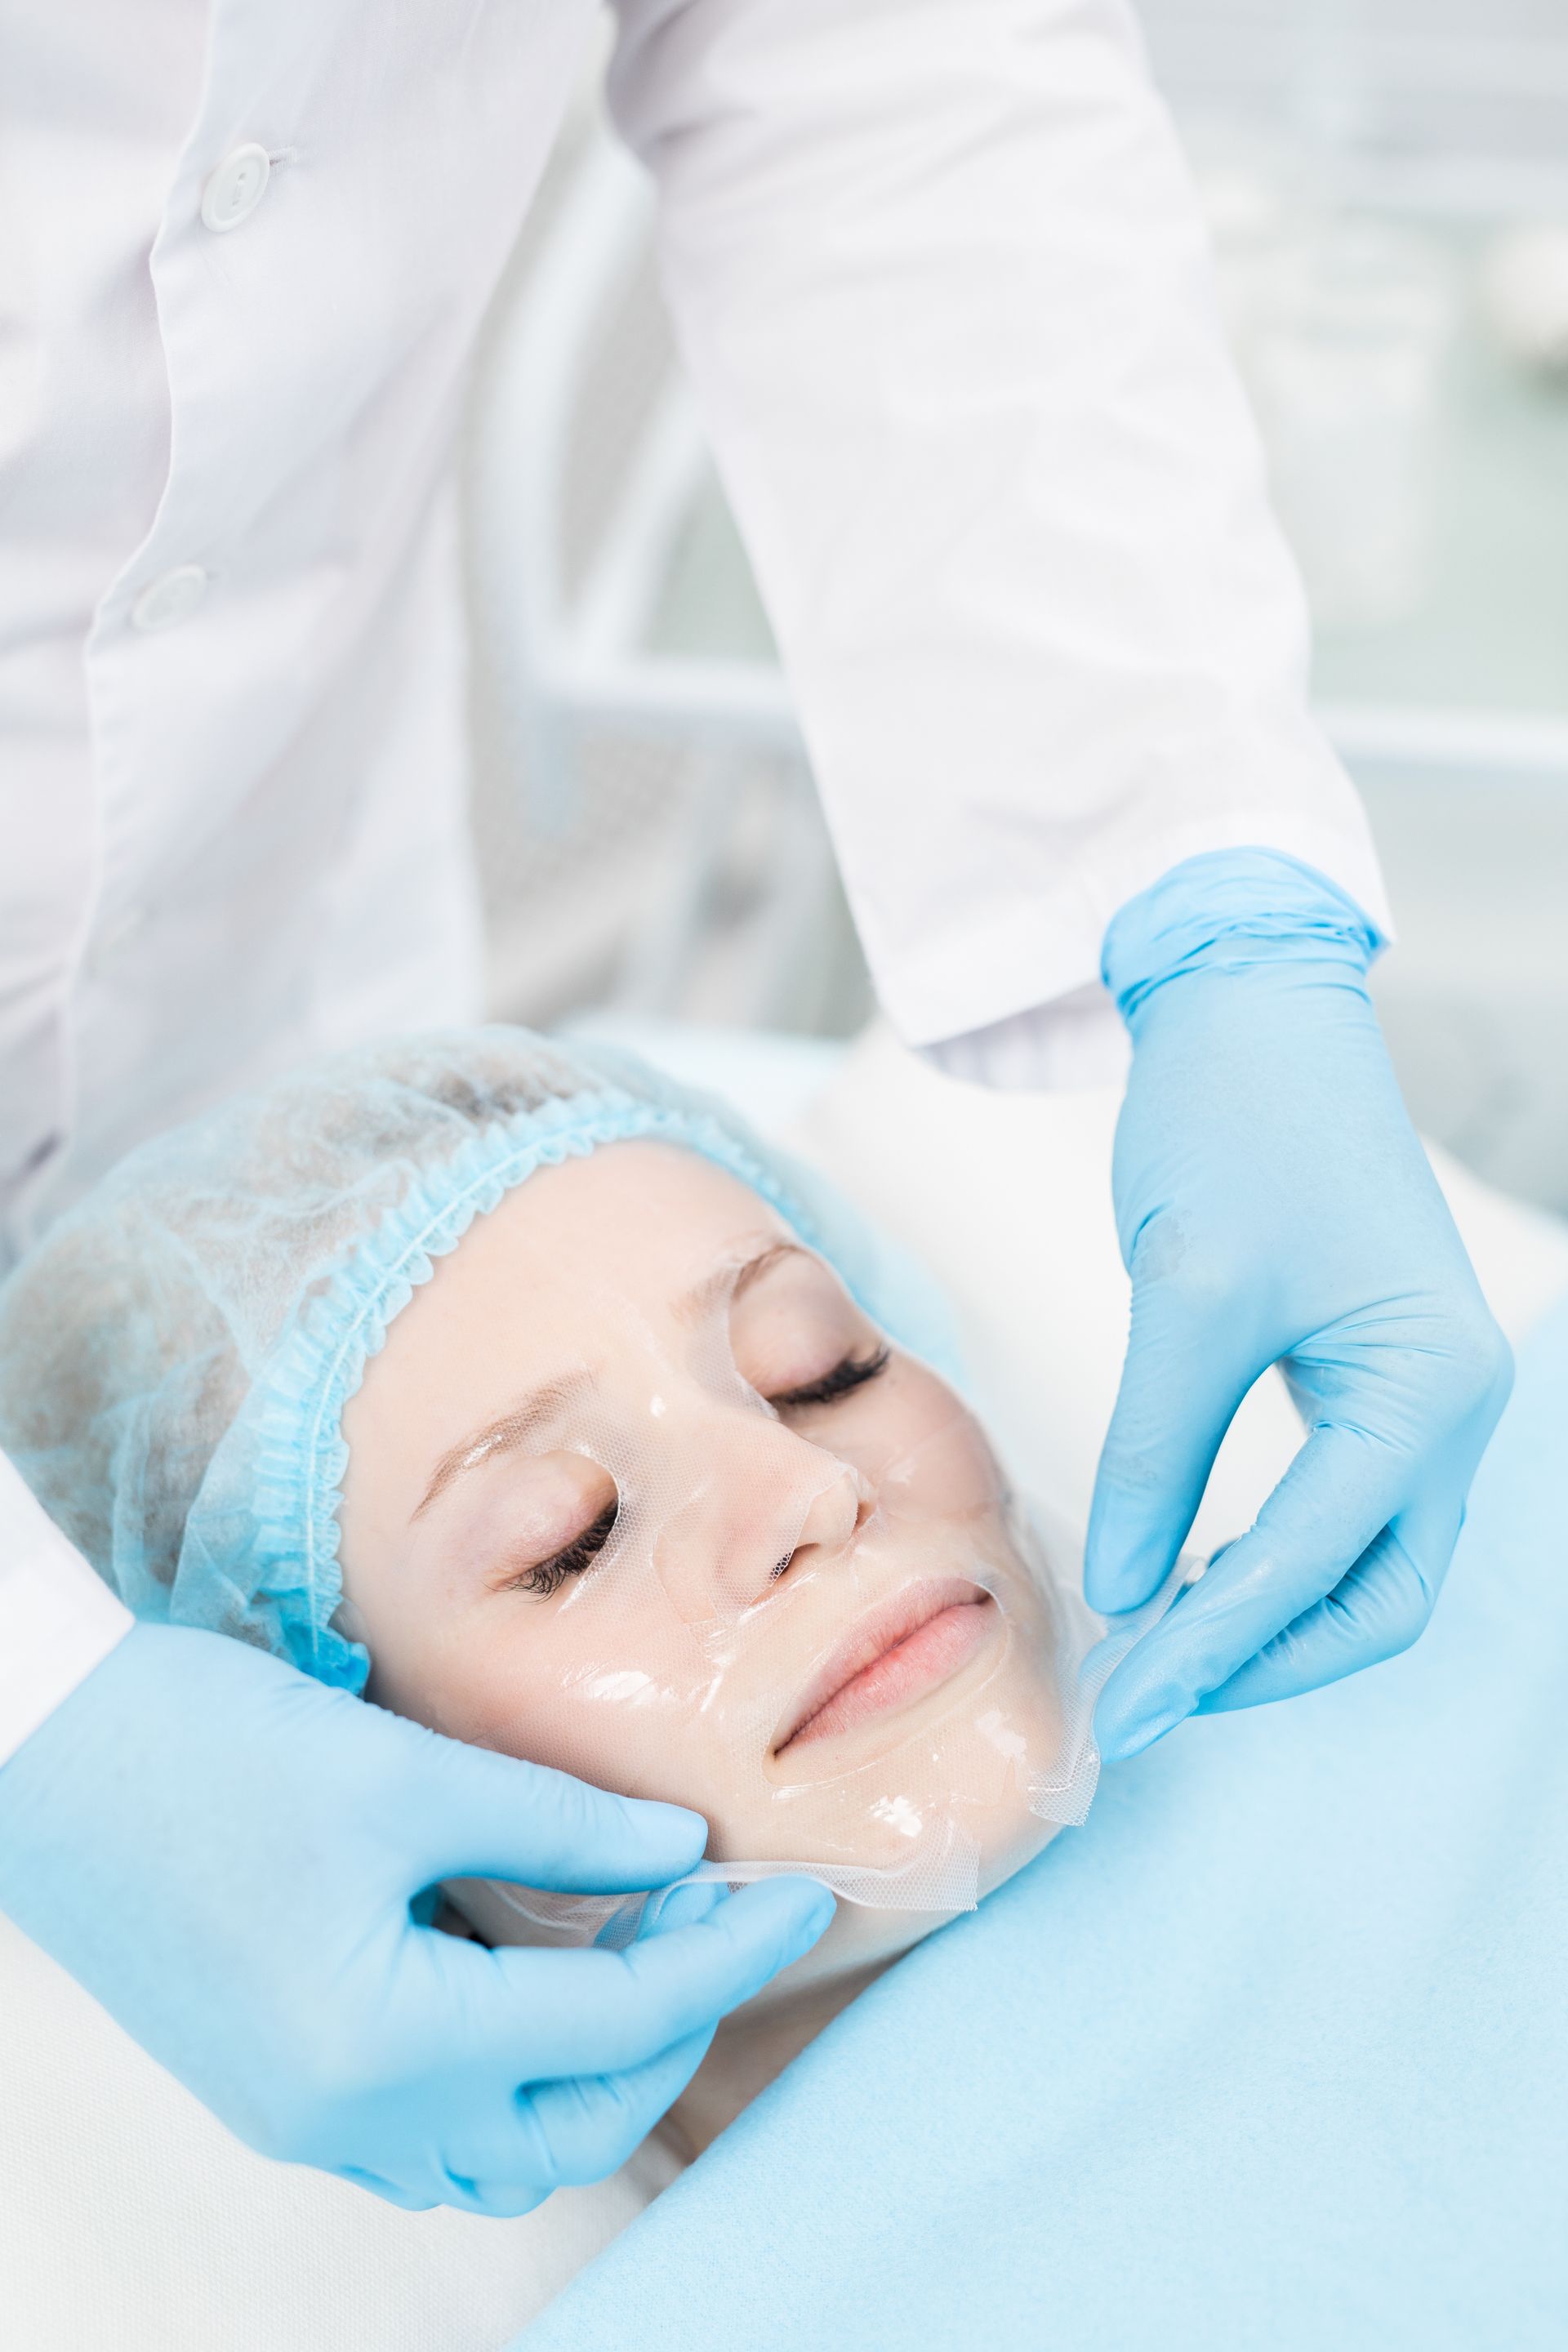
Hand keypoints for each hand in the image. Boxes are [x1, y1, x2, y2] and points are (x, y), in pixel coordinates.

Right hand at [0, 1623, 831, 2212]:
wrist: (38, 1752)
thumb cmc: (205, 1751)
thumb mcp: (405, 1776)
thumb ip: (560, 1823)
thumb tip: (683, 1848)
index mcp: (383, 2046)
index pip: (612, 2024)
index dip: (723, 1955)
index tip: (803, 1899)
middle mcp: (342, 2118)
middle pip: (562, 2132)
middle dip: (666, 2038)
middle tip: (718, 1922)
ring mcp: (299, 2117)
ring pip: (492, 2151)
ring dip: (587, 2069)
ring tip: (641, 1943)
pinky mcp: (273, 2084)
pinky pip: (422, 2129)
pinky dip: (506, 2070)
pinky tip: (535, 1969)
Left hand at [1086, 850, 1511, 1760]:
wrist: (1257, 1011)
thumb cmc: (1236, 1125)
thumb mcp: (1187, 1292)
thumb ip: (1157, 1451)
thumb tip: (1123, 1593)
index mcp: (1428, 1387)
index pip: (1316, 1561)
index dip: (1213, 1649)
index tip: (1121, 1712)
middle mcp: (1451, 1405)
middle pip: (1378, 1597)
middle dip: (1265, 1662)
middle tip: (1145, 1699)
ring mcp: (1423, 1392)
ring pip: (1369, 1566)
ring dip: (1272, 1623)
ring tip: (1158, 1651)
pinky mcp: (1378, 1375)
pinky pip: (1345, 1509)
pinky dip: (1276, 1562)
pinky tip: (1190, 1574)